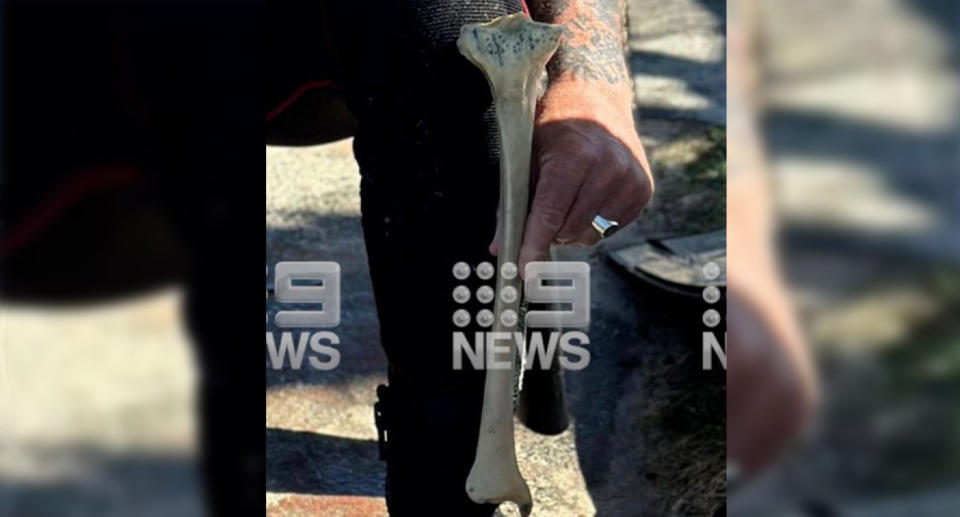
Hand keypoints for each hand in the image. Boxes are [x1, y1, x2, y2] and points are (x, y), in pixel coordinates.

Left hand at [490, 81, 653, 270]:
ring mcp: (630, 180)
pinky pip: (611, 229)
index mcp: (574, 158)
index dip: (534, 246)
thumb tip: (500, 248)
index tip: (524, 270)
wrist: (597, 99)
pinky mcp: (644, 190)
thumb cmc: (554, 128)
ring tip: (569, 198)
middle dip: (550, 230)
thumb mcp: (528, 158)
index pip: (550, 216)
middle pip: (568, 230)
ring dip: (572, 228)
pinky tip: (591, 195)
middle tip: (545, 209)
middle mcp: (608, 169)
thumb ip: (512, 204)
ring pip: (590, 235)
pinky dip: (594, 221)